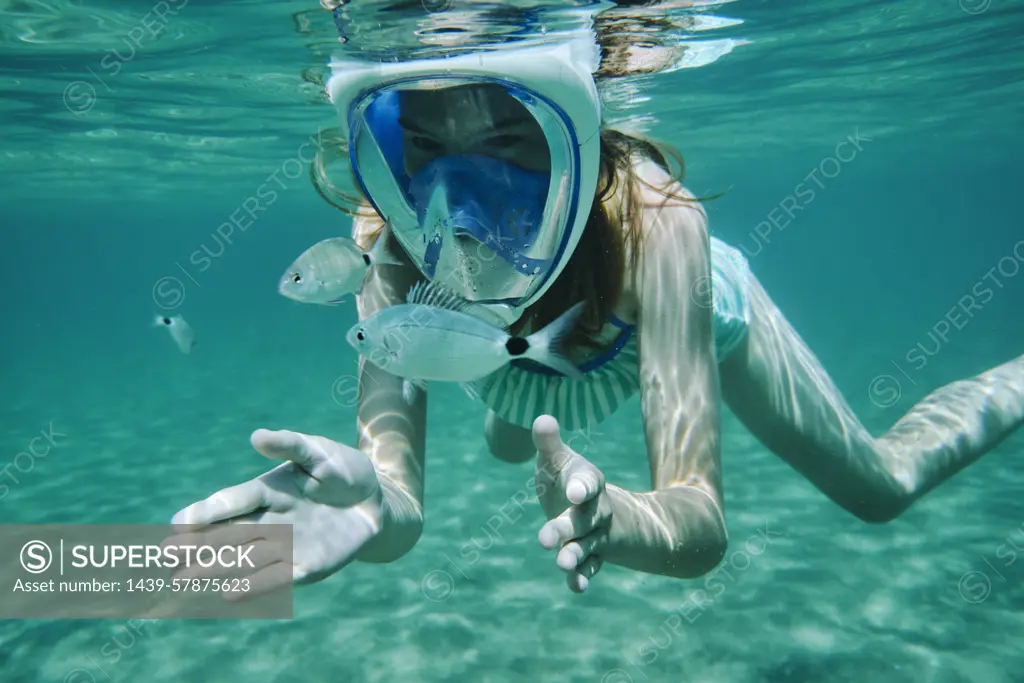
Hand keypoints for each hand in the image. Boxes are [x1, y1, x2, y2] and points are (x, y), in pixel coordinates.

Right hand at [169, 429, 382, 589]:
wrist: (376, 501)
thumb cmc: (342, 472)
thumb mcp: (318, 452)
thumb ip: (290, 445)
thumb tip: (256, 436)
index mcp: (266, 490)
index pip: (232, 501)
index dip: (207, 511)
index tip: (180, 521)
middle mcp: (269, 520)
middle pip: (228, 534)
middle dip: (198, 545)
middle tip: (166, 555)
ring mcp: (285, 545)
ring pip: (243, 559)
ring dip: (214, 569)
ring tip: (183, 579)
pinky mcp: (306, 566)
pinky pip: (276, 578)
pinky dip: (254, 586)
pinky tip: (229, 594)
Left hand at [533, 415, 611, 592]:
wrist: (597, 507)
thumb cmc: (568, 478)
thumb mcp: (558, 460)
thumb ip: (548, 444)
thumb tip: (541, 418)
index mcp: (587, 481)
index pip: (588, 482)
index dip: (582, 486)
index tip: (575, 491)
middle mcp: (595, 509)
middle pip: (583, 519)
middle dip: (565, 528)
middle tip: (543, 539)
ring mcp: (595, 535)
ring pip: (588, 546)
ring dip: (574, 556)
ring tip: (560, 563)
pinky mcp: (592, 555)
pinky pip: (590, 568)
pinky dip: (582, 577)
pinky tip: (575, 587)